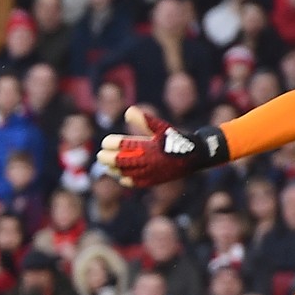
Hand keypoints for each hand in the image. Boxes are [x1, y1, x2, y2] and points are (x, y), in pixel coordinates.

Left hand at [98, 106, 227, 187]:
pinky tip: (121, 178)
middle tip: (99, 156)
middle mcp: (148, 161)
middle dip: (109, 159)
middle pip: (122, 161)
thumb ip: (144, 120)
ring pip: (127, 173)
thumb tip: (127, 111)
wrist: (195, 155)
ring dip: (115, 170)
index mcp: (149, 146)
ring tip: (107, 167)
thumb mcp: (161, 127)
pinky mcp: (155, 180)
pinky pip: (138, 183)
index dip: (112, 144)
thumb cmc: (176, 138)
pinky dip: (127, 181)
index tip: (105, 142)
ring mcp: (151, 173)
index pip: (124, 146)